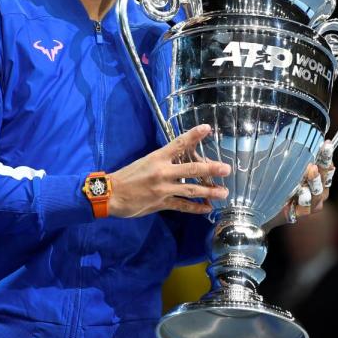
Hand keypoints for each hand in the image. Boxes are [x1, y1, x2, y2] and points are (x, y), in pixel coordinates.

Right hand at [109, 124, 230, 217]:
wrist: (111, 194)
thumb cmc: (128, 175)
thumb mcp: (145, 161)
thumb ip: (164, 160)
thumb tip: (181, 159)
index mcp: (158, 157)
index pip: (179, 143)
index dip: (194, 135)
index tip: (207, 128)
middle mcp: (163, 171)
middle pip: (192, 169)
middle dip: (211, 169)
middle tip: (226, 169)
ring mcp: (163, 189)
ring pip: (192, 190)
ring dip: (209, 192)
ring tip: (223, 193)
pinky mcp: (161, 203)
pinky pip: (183, 206)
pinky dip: (196, 208)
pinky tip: (207, 208)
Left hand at [264, 140, 335, 230]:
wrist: (258, 207)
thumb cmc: (270, 182)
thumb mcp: (279, 165)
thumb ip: (291, 154)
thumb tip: (295, 134)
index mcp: (314, 176)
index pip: (326, 164)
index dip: (327, 155)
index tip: (326, 143)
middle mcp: (316, 189)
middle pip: (325, 177)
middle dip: (324, 164)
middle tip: (322, 151)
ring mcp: (311, 203)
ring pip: (319, 192)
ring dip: (315, 180)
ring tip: (311, 168)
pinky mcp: (300, 213)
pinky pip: (307, 206)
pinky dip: (305, 198)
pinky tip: (301, 191)